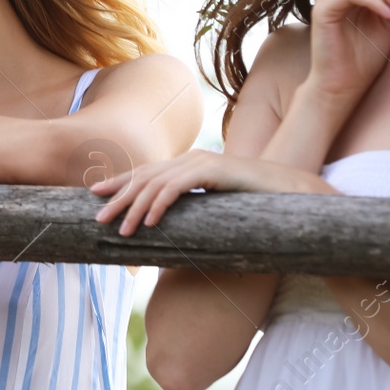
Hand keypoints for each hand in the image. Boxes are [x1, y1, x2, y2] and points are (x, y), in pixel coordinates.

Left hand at [91, 148, 332, 236]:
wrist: (293, 191)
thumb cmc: (256, 203)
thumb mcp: (217, 205)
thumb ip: (195, 209)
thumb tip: (171, 228)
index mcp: (189, 164)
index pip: (146, 172)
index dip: (119, 182)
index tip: (95, 194)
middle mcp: (191, 159)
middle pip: (144, 176)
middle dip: (118, 196)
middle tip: (97, 218)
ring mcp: (202, 162)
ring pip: (157, 183)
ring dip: (135, 208)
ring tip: (121, 231)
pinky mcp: (215, 171)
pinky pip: (179, 187)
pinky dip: (160, 204)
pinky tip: (149, 222)